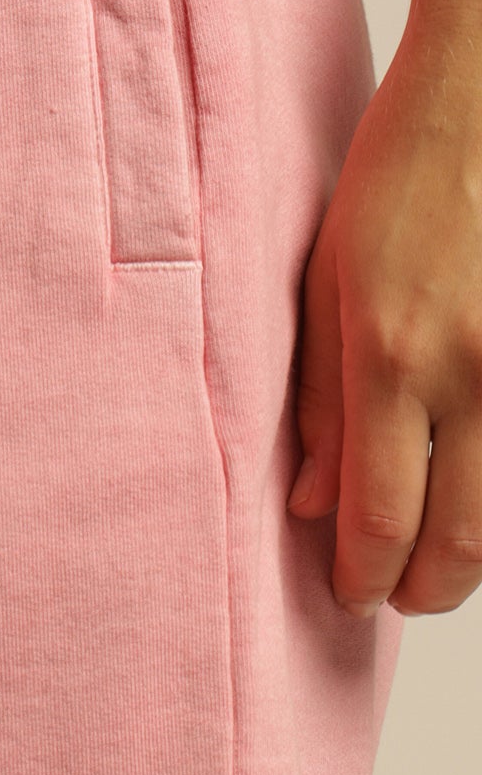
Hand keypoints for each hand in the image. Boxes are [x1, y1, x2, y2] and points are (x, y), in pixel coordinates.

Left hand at [290, 0, 481, 615]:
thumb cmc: (398, 176)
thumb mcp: (325, 281)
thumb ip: (315, 400)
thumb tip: (308, 506)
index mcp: (391, 356)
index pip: (381, 516)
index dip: (364, 578)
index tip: (350, 598)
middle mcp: (471, 371)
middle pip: (461, 539)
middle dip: (426, 591)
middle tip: (398, 598)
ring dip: (475, 557)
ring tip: (437, 562)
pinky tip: (475, 498)